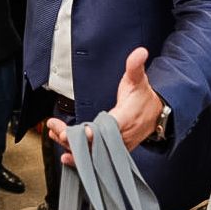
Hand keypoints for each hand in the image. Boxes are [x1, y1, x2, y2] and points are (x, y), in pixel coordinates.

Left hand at [45, 46, 162, 164]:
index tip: (83, 131)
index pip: (110, 128)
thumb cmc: (143, 97)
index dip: (96, 132)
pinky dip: (79, 158)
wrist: (156, 114)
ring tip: (55, 135)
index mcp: (126, 118)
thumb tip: (140, 52)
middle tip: (56, 130)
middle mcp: (121, 136)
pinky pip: (95, 158)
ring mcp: (116, 146)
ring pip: (92, 152)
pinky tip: (66, 157)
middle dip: (74, 138)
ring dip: (72, 146)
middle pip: (95, 143)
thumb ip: (135, 66)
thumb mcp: (138, 80)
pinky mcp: (112, 151)